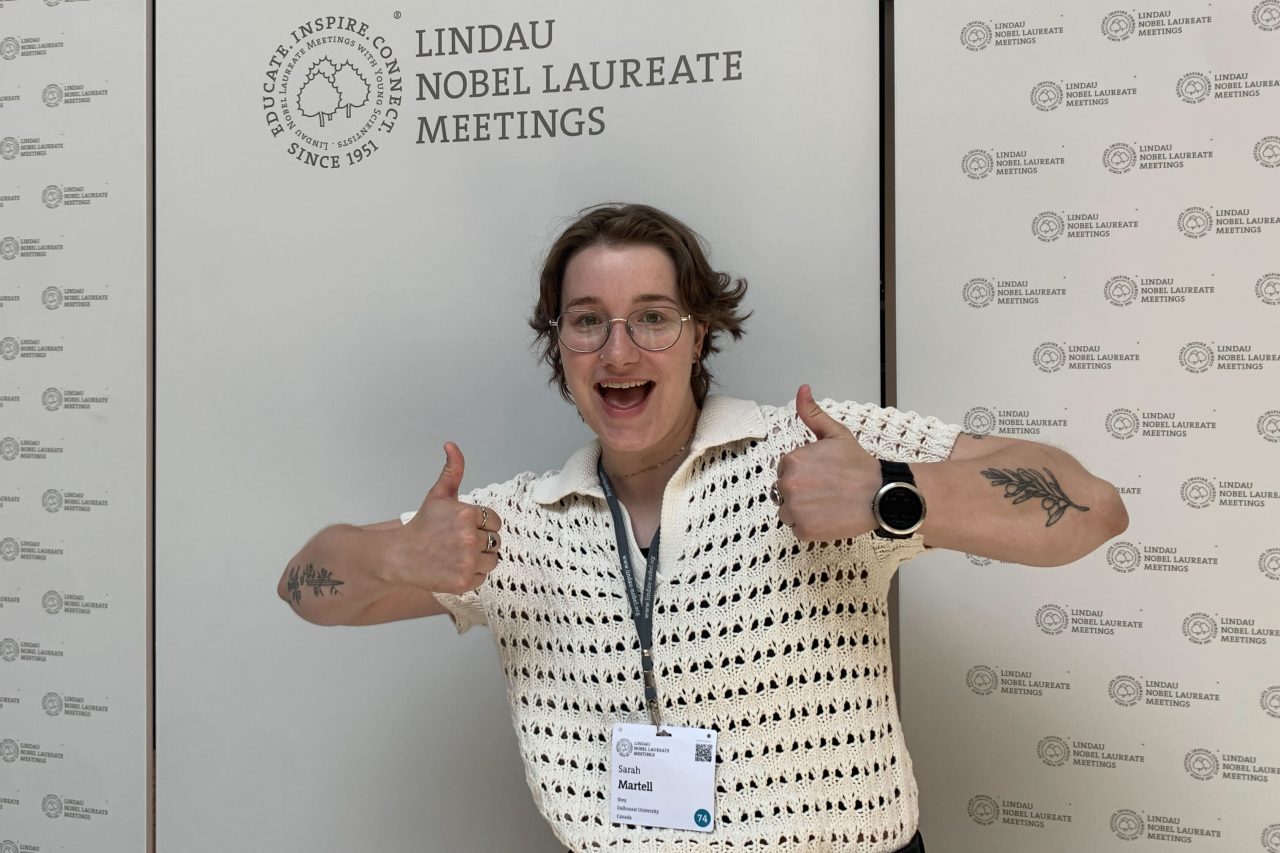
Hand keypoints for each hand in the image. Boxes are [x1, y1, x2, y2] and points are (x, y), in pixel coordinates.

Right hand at [393, 442, 501, 594]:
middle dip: (480, 541)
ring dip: (479, 559)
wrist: (400, 556)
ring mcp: (467, 561)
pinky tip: (454, 568)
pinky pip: (483, 577)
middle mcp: (469, 538)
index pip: (494, 521)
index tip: (463, 528)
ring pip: (492, 560)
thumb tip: (451, 445)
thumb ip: (452, 470)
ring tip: (457, 555)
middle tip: (458, 542)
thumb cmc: (421, 525)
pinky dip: (472, 575)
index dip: (480, 524)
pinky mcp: (464, 581)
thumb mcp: (438, 495)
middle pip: (495, 541)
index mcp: (467, 514)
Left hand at [775, 385, 879, 541]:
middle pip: (783, 492)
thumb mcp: (836, 433)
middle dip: (801, 492)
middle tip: (827, 491)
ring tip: (827, 505)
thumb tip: (802, 389)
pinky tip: (829, 518)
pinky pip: (798, 530)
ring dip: (803, 511)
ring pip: (787, 512)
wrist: (881, 494)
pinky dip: (811, 527)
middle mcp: (789, 484)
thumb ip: (812, 413)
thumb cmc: (859, 465)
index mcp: (793, 460)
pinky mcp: (804, 530)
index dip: (804, 474)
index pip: (786, 470)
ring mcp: (795, 509)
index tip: (822, 476)